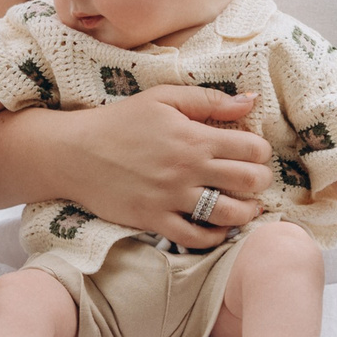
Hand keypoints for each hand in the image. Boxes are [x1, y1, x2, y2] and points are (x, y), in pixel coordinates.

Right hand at [62, 87, 272, 248]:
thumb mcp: (163, 98)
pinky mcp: (155, 220)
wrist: (75, 153)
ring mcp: (172, 198)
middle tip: (254, 179)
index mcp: (194, 137)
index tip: (253, 152)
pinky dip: (214, 237)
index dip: (261, 151)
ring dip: (246, 212)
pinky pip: (196, 238)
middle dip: (260, 181)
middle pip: (249, 181)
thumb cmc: (120, 121)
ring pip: (229, 214)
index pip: (252, 149)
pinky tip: (218, 228)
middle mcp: (188, 170)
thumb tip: (249, 101)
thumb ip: (208, 99)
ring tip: (246, 207)